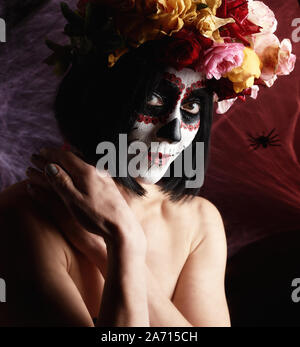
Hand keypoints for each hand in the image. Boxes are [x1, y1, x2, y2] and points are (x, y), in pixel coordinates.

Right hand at [26, 148, 146, 261]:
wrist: (122, 227)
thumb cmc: (98, 216)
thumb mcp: (74, 201)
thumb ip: (62, 183)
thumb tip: (50, 167)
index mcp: (86, 172)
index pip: (66, 156)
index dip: (51, 153)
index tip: (41, 152)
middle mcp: (97, 171)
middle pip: (74, 158)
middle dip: (58, 156)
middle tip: (45, 156)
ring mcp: (105, 178)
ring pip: (83, 164)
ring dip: (69, 163)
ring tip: (59, 164)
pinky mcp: (109, 186)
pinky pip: (90, 172)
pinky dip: (79, 170)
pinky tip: (78, 176)